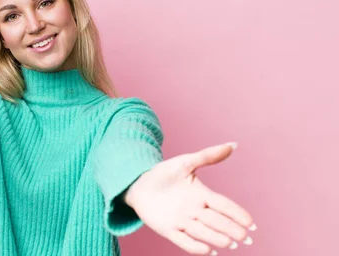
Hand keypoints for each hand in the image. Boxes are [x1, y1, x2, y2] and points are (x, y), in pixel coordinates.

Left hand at [124, 143, 254, 254]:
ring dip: (216, 238)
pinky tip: (209, 252)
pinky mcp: (168, 229)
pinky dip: (195, 247)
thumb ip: (207, 156)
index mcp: (202, 195)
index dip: (238, 214)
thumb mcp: (185, 162)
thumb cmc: (163, 173)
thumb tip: (233, 144)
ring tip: (229, 243)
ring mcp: (182, 221)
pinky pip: (183, 241)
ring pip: (203, 232)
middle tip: (245, 238)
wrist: (137, 183)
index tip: (251, 223)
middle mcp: (195, 211)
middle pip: (217, 221)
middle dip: (231, 229)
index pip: (224, 205)